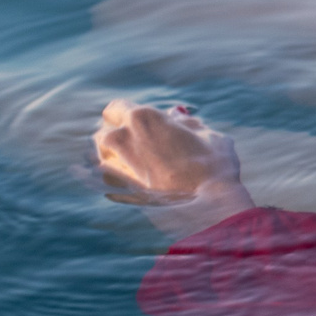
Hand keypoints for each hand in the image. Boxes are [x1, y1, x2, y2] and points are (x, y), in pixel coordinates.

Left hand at [94, 100, 251, 230]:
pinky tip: (137, 186)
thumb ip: (188, 124)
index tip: (139, 126)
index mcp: (143, 117)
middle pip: (104, 132)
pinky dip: (117, 181)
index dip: (126, 116)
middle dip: (117, 137)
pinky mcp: (115, 192)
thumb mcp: (209, 137)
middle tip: (138, 147)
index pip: (116, 108)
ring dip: (114, 159)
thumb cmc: (213, 167)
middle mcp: (122, 138)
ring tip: (138, 168)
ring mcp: (114, 166)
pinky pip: (108, 182)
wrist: (209, 207)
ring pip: (102, 157)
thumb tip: (177, 118)